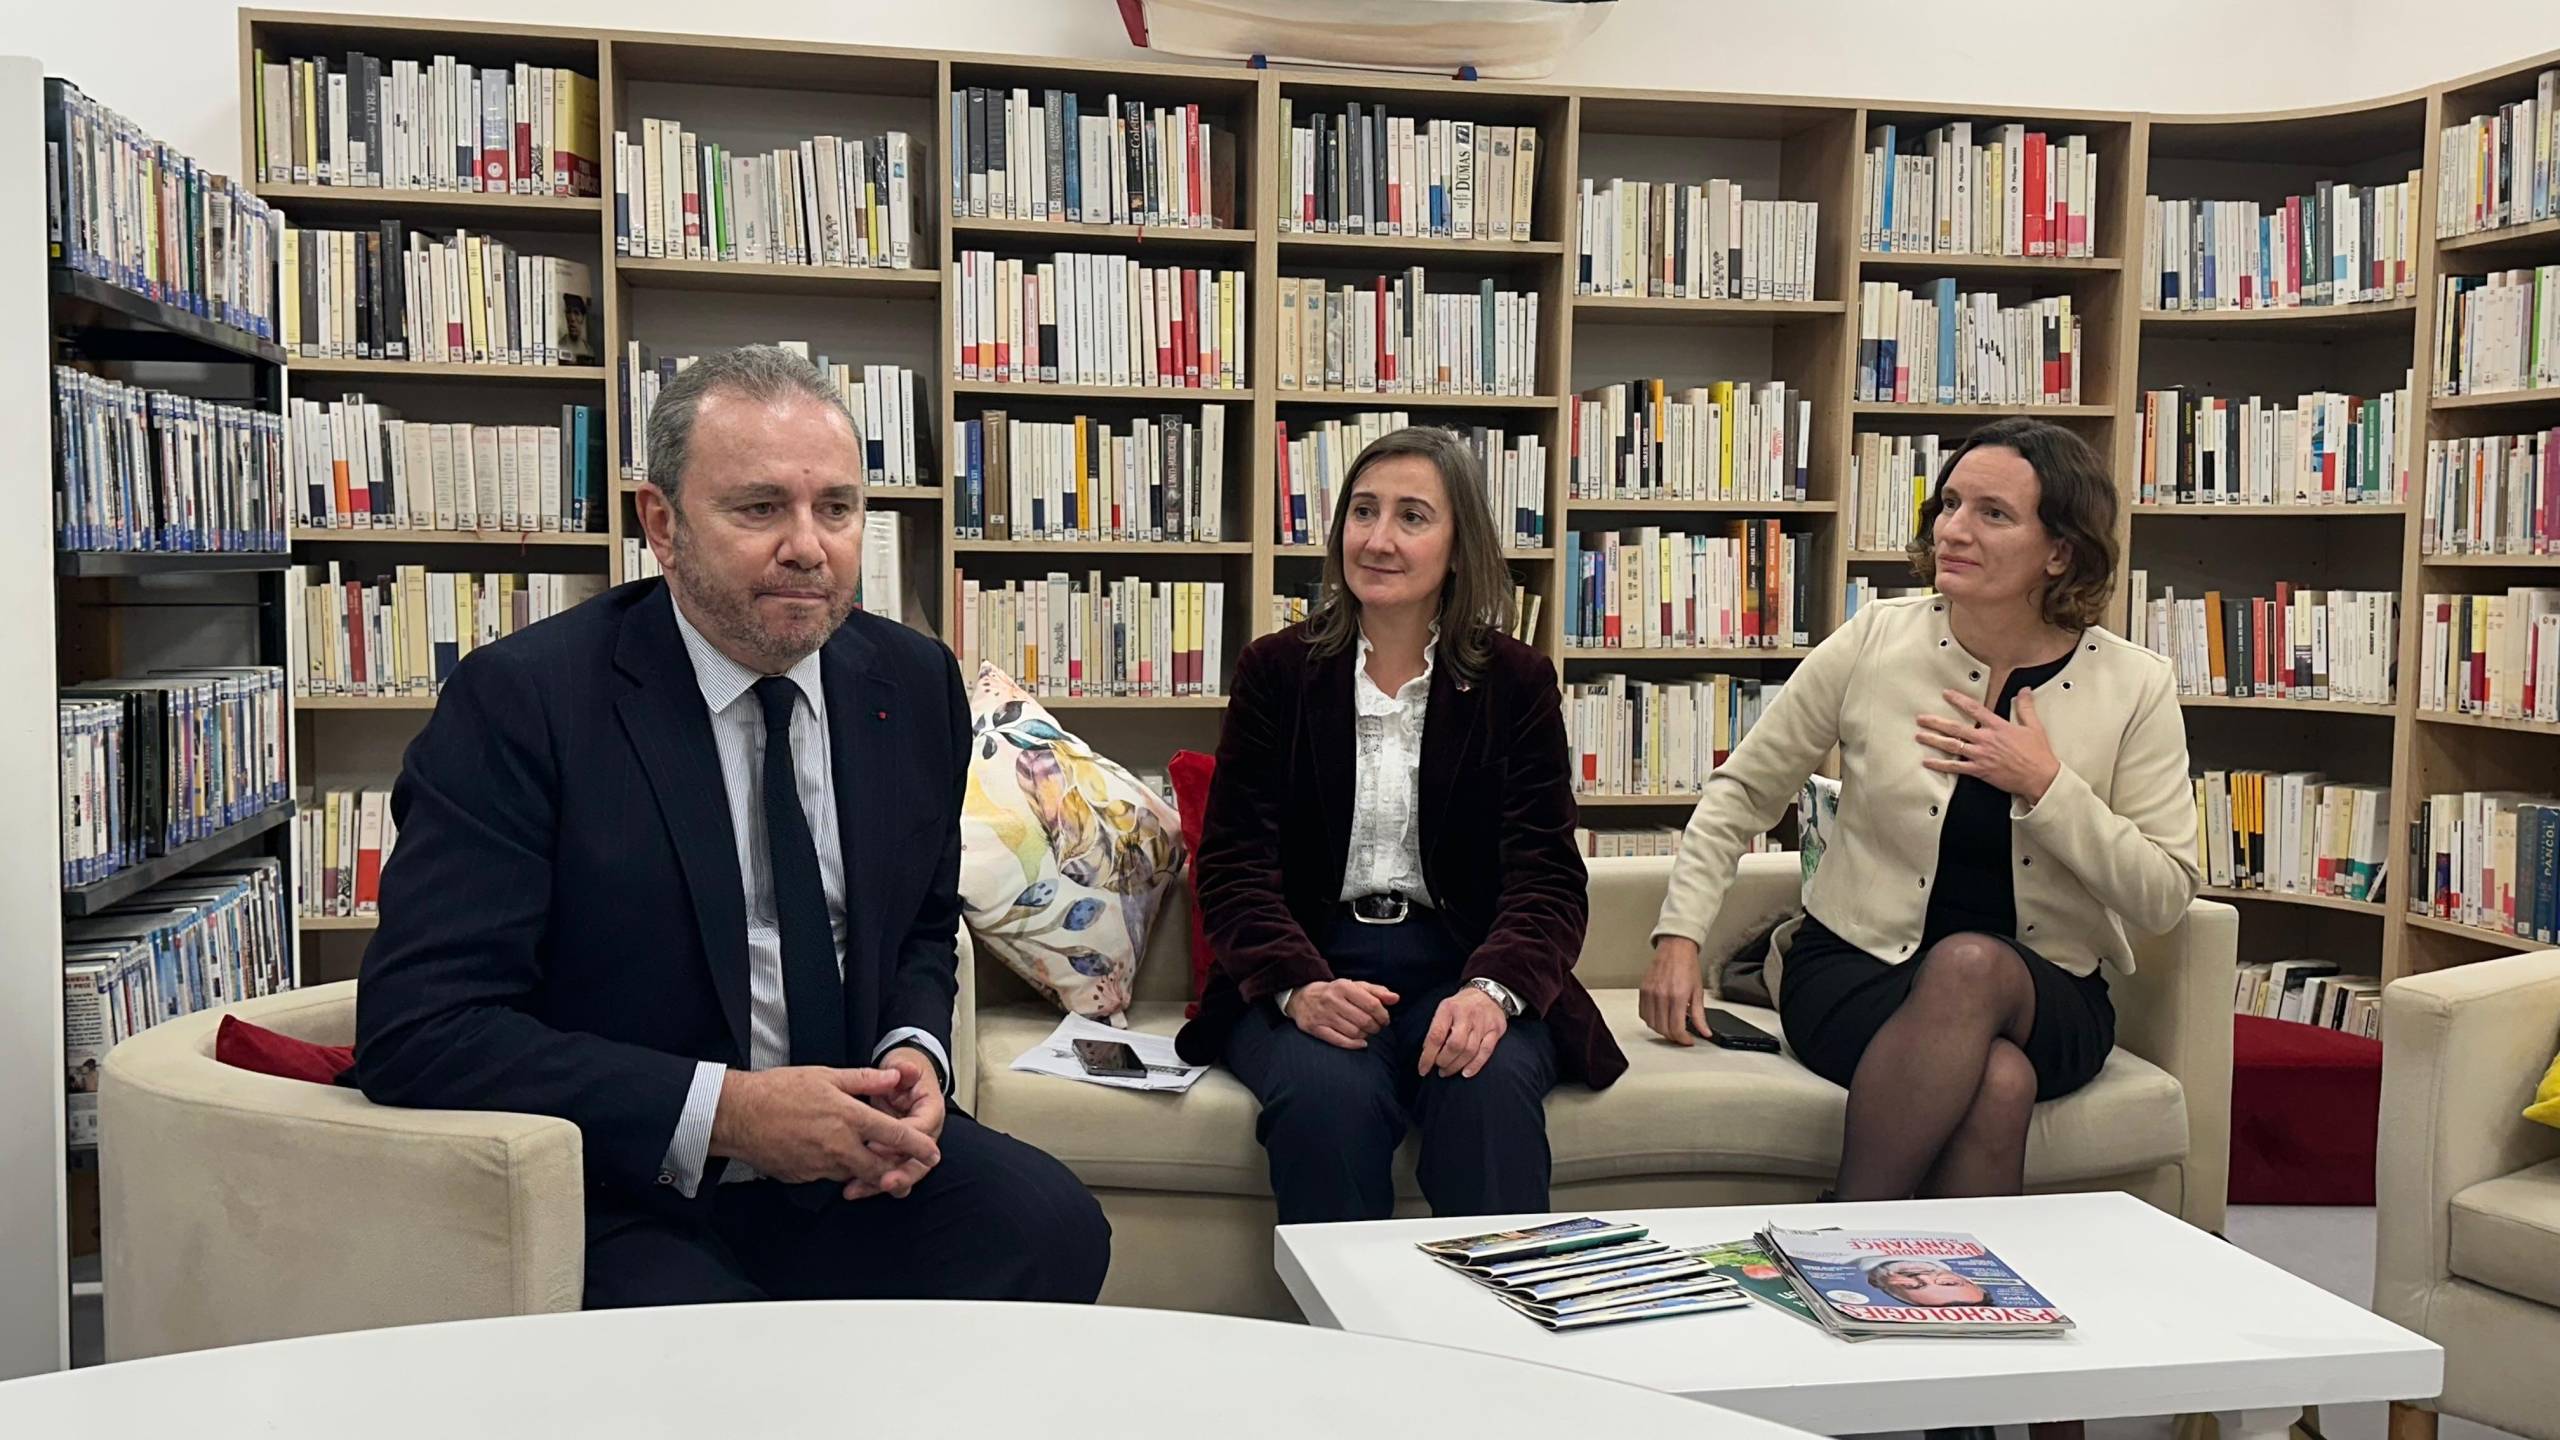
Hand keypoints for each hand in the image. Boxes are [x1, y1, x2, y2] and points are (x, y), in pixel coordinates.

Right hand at [707, 1066, 940, 1197]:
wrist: (739, 1115)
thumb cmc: (779, 1091)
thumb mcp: (826, 1076)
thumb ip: (865, 1080)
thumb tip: (895, 1078)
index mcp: (848, 1117)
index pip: (895, 1136)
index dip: (919, 1147)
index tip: (933, 1154)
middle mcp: (839, 1146)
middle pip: (880, 1169)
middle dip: (898, 1174)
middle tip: (908, 1174)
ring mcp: (821, 1166)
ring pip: (856, 1176)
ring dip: (868, 1173)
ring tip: (874, 1164)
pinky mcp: (805, 1176)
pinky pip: (831, 1177)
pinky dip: (840, 1171)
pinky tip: (837, 1158)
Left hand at [844, 1045, 947, 1200]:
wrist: (903, 1079)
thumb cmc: (904, 1074)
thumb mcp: (903, 1064)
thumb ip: (903, 1068)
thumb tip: (905, 1070)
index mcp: (930, 1111)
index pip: (921, 1129)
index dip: (901, 1139)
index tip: (876, 1142)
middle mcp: (925, 1134)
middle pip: (919, 1161)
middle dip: (902, 1174)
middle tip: (883, 1182)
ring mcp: (911, 1148)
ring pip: (901, 1172)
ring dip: (880, 1184)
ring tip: (856, 1190)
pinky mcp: (895, 1155)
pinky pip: (886, 1172)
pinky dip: (870, 1182)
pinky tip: (852, 1189)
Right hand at [1285, 979, 1399, 1049]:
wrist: (1301, 997)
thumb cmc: (1334, 992)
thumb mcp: (1354, 987)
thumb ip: (1376, 992)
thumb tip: (1396, 998)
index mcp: (1343, 986)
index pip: (1372, 1004)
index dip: (1383, 1015)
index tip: (1385, 1019)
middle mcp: (1332, 1000)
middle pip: (1364, 1020)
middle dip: (1376, 1027)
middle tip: (1376, 1027)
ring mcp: (1322, 1015)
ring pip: (1354, 1032)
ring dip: (1366, 1035)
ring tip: (1366, 1032)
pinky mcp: (1315, 1028)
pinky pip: (1340, 1041)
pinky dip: (1354, 1044)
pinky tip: (1361, 1043)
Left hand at [1418, 986, 1508, 1078]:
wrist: (1488, 993)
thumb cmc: (1461, 1006)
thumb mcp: (1444, 1009)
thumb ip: (1437, 1028)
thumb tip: (1427, 1053)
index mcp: (1449, 1008)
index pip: (1436, 1035)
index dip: (1428, 1056)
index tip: (1422, 1069)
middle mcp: (1466, 1015)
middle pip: (1455, 1045)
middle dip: (1444, 1061)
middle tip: (1439, 1069)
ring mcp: (1483, 1023)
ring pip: (1470, 1050)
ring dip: (1457, 1066)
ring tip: (1448, 1071)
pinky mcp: (1495, 1030)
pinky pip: (1486, 1052)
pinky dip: (1475, 1065)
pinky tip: (1466, 1073)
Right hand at [1639, 937, 1707, 1045]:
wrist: (1675, 948)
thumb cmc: (1687, 965)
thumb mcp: (1698, 992)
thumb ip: (1700, 1015)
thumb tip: (1705, 1031)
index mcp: (1677, 996)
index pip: (1676, 1028)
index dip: (1683, 1039)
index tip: (1688, 1040)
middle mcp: (1661, 996)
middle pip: (1663, 1029)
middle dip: (1674, 1036)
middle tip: (1682, 1035)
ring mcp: (1650, 993)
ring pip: (1651, 1024)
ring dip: (1662, 1030)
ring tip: (1671, 1026)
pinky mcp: (1643, 990)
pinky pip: (1643, 1013)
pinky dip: (1651, 1020)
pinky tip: (1660, 1018)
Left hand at [1917, 686, 2061, 800]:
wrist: (2040, 777)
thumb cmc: (2038, 753)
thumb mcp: (2034, 726)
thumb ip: (2025, 707)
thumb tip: (2024, 690)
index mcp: (1998, 727)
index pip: (1975, 709)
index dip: (1959, 700)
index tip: (1946, 694)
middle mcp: (1987, 739)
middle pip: (1956, 728)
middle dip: (1936, 722)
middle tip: (1921, 718)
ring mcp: (1981, 755)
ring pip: (1953, 746)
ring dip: (1934, 741)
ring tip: (1919, 736)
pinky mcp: (1980, 770)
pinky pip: (1956, 767)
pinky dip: (1941, 764)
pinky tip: (1928, 762)